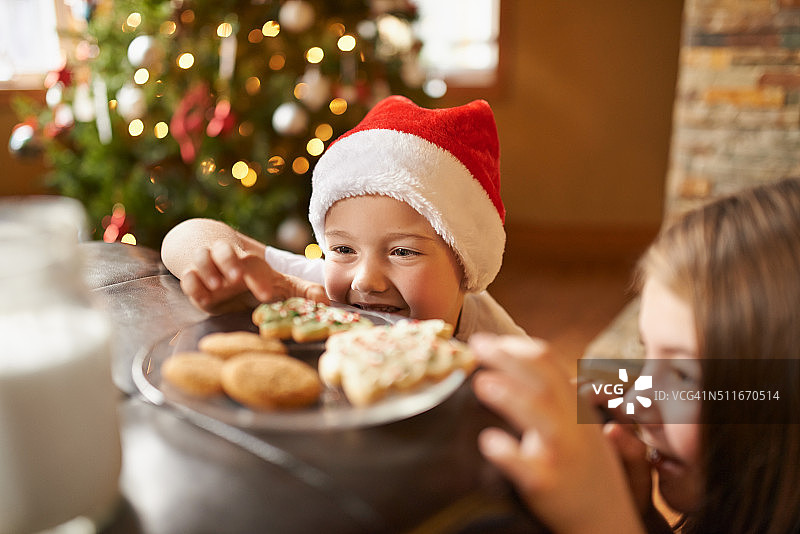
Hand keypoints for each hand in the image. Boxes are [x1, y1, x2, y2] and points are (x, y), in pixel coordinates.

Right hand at [180, 240, 327, 313]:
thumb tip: (326, 301)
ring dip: (208, 268)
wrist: (218, 265)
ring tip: (217, 285)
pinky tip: (200, 294)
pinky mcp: (192, 279)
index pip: (254, 264)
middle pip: (225, 251)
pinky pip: (186, 275)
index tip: (267, 296)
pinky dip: (191, 282)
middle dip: (230, 262)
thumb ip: (301, 292)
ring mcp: (207, 268)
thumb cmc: (253, 277)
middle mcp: (227, 260)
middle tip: (236, 278)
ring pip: (202, 257)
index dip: (260, 278)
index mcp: (249, 262)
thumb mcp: (276, 284)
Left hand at [470, 334, 644, 533]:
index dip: (519, 348)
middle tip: (476, 345)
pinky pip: (529, 467)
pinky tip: (487, 441)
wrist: (605, 521)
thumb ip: (554, 396)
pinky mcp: (549, 484)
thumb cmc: (583, 467)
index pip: (550, 365)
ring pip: (541, 418)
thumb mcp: (577, 425)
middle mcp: (572, 426)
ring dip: (511, 396)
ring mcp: (563, 454)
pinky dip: (509, 452)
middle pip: (543, 382)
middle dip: (510, 359)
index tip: (491, 340)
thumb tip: (515, 361)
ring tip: (481, 382)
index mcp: (575, 406)